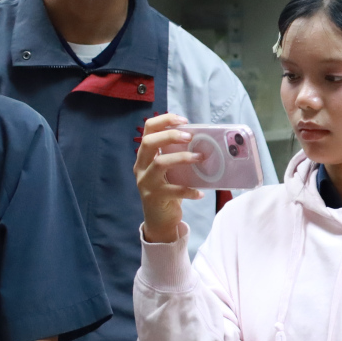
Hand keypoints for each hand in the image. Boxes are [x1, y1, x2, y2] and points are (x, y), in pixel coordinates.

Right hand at [133, 113, 205, 243]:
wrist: (159, 220)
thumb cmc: (167, 190)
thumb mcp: (168, 170)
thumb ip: (175, 155)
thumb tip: (200, 139)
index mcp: (144, 156)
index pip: (148, 130)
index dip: (164, 120)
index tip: (182, 120)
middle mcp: (141, 167)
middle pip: (149, 143)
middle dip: (170, 136)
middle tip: (189, 137)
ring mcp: (146, 183)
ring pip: (160, 163)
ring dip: (182, 158)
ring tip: (200, 158)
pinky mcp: (155, 198)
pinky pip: (174, 191)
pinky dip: (189, 190)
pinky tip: (200, 192)